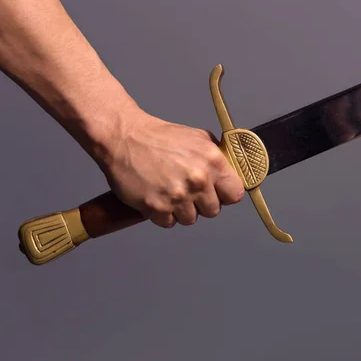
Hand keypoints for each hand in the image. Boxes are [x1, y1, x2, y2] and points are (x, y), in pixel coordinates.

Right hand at [95, 107, 244, 227]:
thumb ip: (216, 158)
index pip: (235, 194)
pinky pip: (169, 223)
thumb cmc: (159, 137)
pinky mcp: (157, 208)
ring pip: (191, 219)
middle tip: (188, 190)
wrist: (124, 138)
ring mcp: (177, 196)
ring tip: (170, 191)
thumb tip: (230, 175)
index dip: (226, 194)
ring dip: (181, 210)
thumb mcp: (197, 138)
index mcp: (212, 161)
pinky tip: (158, 196)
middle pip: (213, 211)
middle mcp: (198, 180)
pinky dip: (163, 214)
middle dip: (202, 203)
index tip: (218, 192)